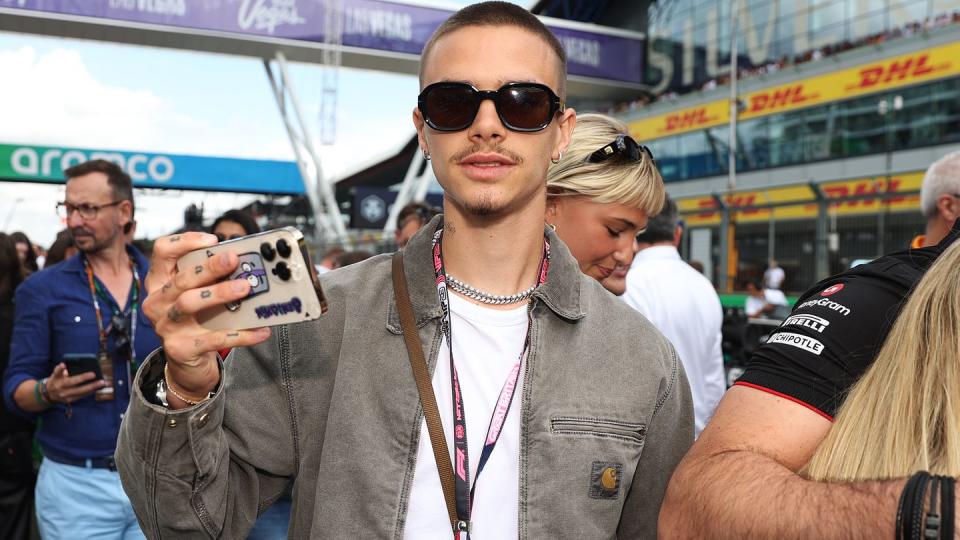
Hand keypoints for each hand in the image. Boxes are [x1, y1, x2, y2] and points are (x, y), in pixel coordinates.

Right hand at [45, 363, 107, 403]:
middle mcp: (60, 388)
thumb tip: (66, 366)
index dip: (60, 369)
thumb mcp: (55, 374)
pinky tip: (98, 388)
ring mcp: (65, 395)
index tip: (64, 365)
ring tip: (102, 383)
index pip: (58, 373)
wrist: (48, 394)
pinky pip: (81, 396)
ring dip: (92, 387)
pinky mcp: (69, 400)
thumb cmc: (56, 380)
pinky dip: (90, 391)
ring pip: (80, 392)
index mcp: (56, 380)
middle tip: (94, 375)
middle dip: (84, 379)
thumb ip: (60, 370)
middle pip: (73, 384)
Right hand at [143, 232, 270, 404]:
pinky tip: (260, 330)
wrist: (187, 361)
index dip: (185, 241)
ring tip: (245, 288)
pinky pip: (213, 339)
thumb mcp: (197, 294)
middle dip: (209, 267)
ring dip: (219, 293)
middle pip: (181, 278)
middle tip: (234, 260)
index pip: (162, 251)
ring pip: (190, 304)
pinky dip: (240, 334)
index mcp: (160, 281)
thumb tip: (244, 264)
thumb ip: (211, 278)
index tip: (212, 239)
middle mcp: (158, 302)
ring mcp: (166, 326)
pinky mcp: (180, 348)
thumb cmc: (196, 319)